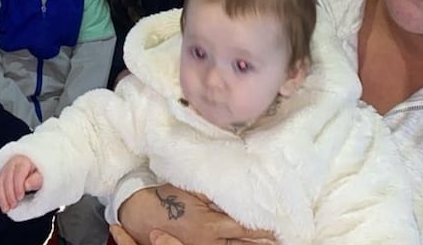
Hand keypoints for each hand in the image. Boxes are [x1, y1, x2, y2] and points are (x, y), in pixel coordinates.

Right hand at [0, 155, 43, 212]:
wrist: (31, 174)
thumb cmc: (36, 176)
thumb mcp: (40, 178)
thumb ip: (35, 181)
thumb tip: (26, 185)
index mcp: (23, 161)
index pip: (18, 173)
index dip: (18, 186)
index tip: (21, 197)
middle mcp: (12, 164)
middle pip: (7, 178)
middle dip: (9, 194)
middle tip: (14, 205)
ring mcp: (4, 170)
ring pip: (0, 183)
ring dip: (2, 198)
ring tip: (7, 209)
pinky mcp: (0, 177)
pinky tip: (3, 206)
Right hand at [119, 185, 277, 244]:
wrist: (140, 214)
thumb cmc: (165, 198)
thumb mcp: (189, 189)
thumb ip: (214, 189)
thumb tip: (236, 184)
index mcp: (210, 224)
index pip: (244, 227)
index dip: (262, 228)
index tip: (279, 226)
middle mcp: (210, 242)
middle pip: (243, 244)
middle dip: (262, 242)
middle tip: (282, 241)